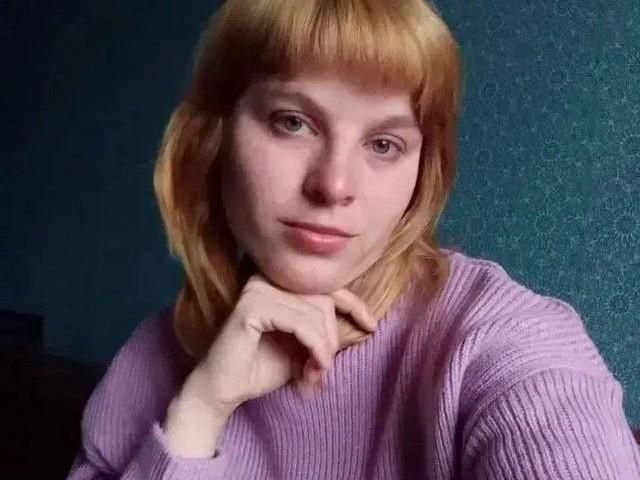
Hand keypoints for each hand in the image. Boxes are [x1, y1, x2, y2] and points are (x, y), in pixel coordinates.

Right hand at [181, 272, 376, 419]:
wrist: (225, 389)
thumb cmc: (262, 367)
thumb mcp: (303, 346)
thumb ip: (325, 331)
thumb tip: (366, 323)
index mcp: (279, 283)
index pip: (326, 285)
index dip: (354, 304)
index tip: (371, 326)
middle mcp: (268, 279)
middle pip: (323, 299)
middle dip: (331, 337)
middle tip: (323, 369)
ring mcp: (258, 289)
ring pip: (314, 312)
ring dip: (323, 348)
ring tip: (316, 374)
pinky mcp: (252, 306)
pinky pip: (300, 322)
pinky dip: (314, 346)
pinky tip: (313, 366)